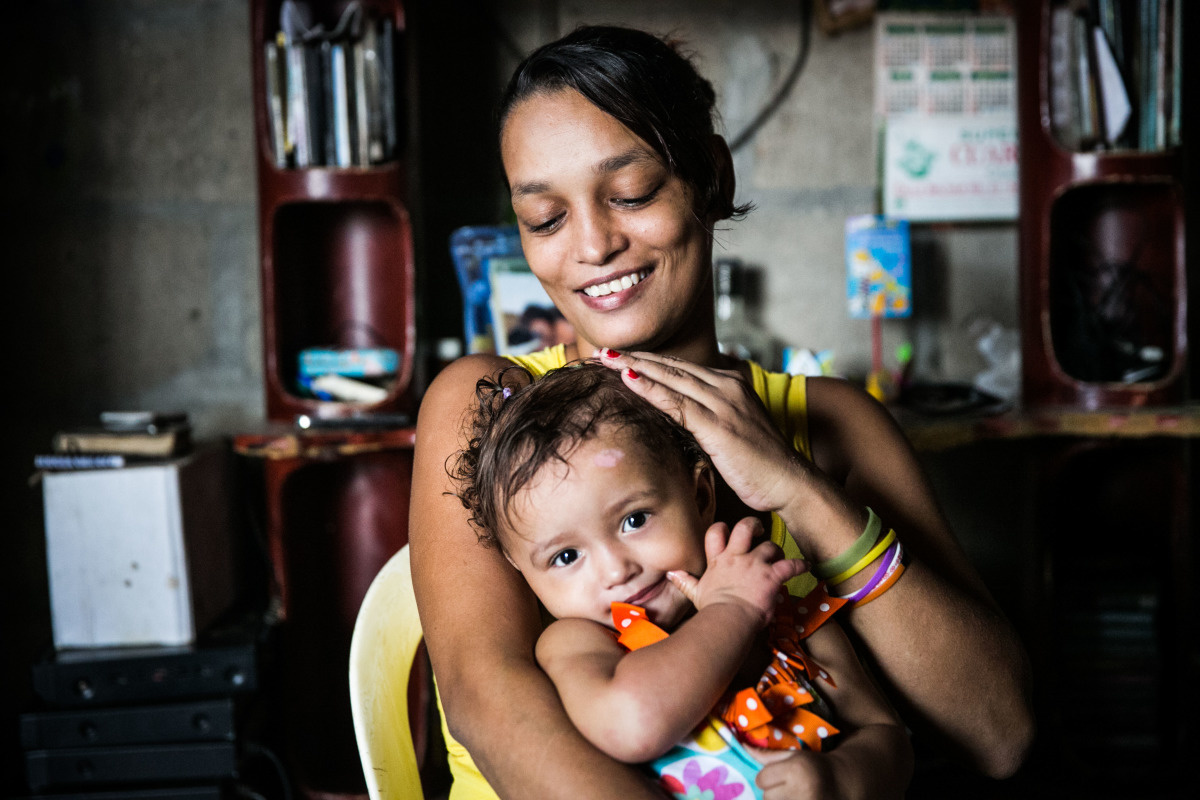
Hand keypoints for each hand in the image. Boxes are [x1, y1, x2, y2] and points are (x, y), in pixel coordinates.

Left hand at [596, 349, 816, 515]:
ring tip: (607, 360)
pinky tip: (629, 379)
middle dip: (636, 358)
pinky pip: (678, 403)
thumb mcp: (731, 432)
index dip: (649, 361)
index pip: (681, 368)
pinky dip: (651, 389)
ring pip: (671, 379)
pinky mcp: (719, 425)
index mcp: (730, 385)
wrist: (790, 481)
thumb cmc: (760, 464)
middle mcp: (727, 387)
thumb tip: (679, 421)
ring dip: (635, 367)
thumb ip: (707, 419)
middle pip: (672, 367)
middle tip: (603, 352)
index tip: (622, 358)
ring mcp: (724, 404)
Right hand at [667, 517, 805, 626]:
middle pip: (744, 528)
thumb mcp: (696, 593)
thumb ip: (685, 581)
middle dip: (753, 526)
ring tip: (780, 558)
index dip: (723, 529)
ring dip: (777, 552)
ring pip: (770, 546)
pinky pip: (790, 565)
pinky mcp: (771, 576)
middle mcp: (737, 558)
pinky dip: (800, 565)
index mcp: (719, 561)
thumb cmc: (713, 609)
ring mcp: (755, 565)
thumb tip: (671, 574)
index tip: (729, 532)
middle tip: (759, 530)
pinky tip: (805, 566)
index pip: (716, 533)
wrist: (728, 620)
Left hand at [749, 749, 838, 799]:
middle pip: (766, 797)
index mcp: (795, 770)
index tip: (777, 775)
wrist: (843, 782)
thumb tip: (743, 747)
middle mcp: (800, 790)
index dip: (766, 778)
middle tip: (785, 787)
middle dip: (771, 793)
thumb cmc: (815, 765)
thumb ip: (767, 755)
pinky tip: (794, 798)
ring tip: (791, 795)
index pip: (761, 779)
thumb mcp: (794, 755)